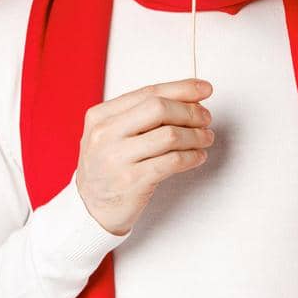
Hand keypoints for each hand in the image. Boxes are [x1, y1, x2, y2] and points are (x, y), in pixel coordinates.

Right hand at [75, 78, 215, 235]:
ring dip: (196, 135)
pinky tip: (198, 156)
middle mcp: (105, 134)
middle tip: (206, 119)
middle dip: (190, 111)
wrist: (91, 208)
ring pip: (170, 135)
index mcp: (101, 116)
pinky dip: (192, 156)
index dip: (182, 89)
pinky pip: (173, 161)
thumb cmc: (111, 165)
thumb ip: (144, 114)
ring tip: (206, 138)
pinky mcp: (132, 181)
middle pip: (159, 108)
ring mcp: (116, 158)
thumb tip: (192, 97)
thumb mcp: (115, 133)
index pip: (149, 92)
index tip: (205, 89)